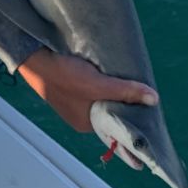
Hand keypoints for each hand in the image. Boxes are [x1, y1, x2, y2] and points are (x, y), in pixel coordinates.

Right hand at [17, 48, 157, 132]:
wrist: (34, 58)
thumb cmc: (64, 76)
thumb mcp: (98, 85)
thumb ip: (125, 91)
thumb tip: (153, 99)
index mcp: (86, 124)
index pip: (115, 129)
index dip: (131, 126)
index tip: (148, 128)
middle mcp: (80, 117)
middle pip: (110, 113)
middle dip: (125, 107)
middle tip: (145, 100)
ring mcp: (74, 103)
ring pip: (101, 101)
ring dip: (113, 94)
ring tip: (133, 87)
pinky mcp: (69, 88)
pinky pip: (92, 91)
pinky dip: (102, 86)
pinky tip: (111, 76)